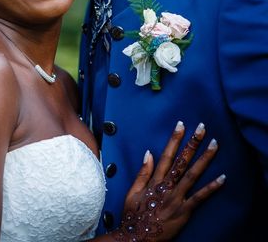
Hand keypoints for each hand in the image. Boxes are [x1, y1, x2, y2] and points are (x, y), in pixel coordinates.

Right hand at [112, 121, 224, 240]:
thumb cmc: (133, 214)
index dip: (174, 139)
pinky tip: (222, 178)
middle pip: (182, 161)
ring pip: (192, 175)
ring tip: (214, 145)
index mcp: (154, 180)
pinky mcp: (184, 211)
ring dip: (204, 159)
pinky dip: (211, 188)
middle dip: (192, 143)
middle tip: (202, 129)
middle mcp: (166, 186)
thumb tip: (149, 153)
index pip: (166, 155)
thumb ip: (142, 172)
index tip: (181, 125)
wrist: (136, 236)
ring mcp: (176, 198)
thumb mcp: (132, 191)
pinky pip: (200, 197)